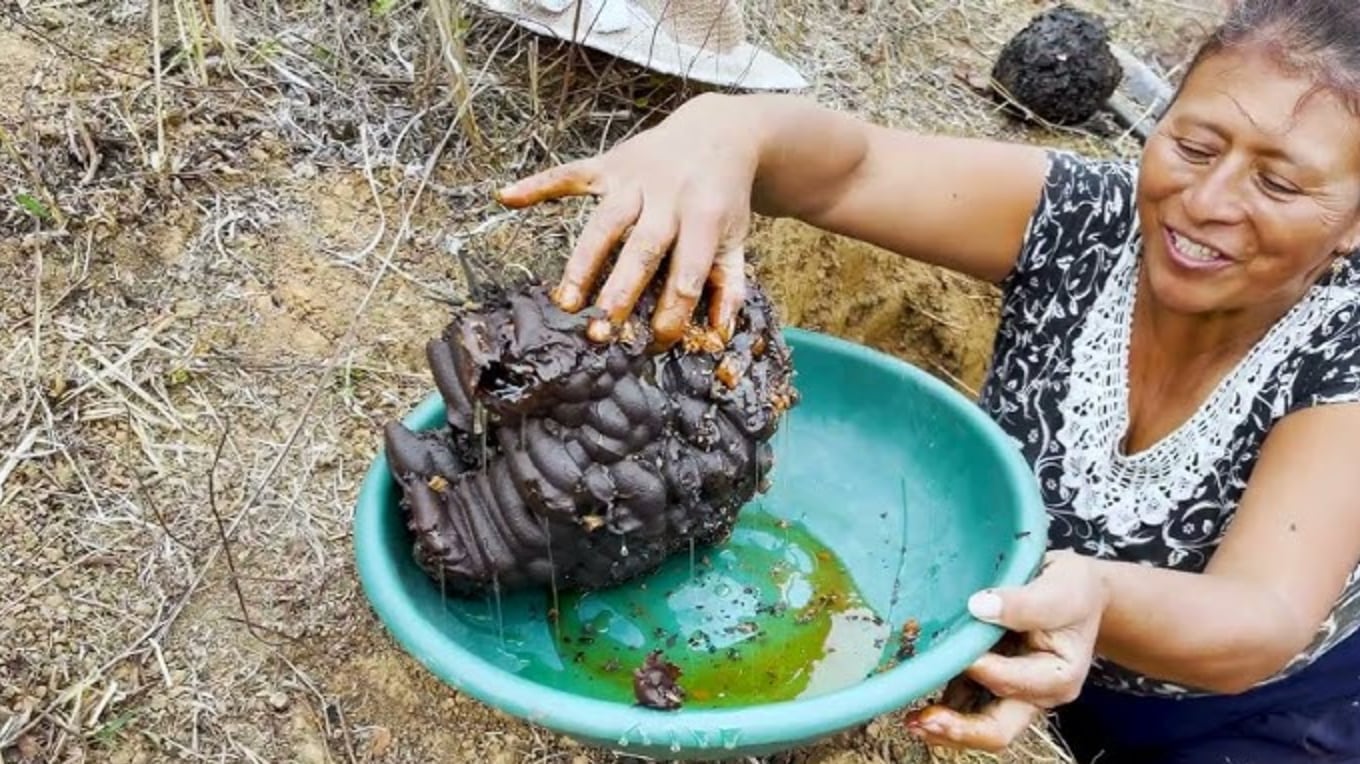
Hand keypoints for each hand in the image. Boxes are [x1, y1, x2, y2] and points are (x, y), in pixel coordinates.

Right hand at [495, 93, 757, 348]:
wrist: (718, 132)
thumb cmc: (723, 197)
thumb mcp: (737, 238)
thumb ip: (729, 285)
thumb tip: (718, 335)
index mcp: (705, 216)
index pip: (687, 269)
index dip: (674, 308)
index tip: (656, 341)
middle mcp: (668, 195)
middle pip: (641, 248)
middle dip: (621, 291)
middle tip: (602, 330)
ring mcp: (635, 178)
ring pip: (605, 222)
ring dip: (583, 262)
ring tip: (566, 302)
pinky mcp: (611, 164)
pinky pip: (571, 173)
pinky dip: (539, 184)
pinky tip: (507, 198)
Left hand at [905, 550, 1106, 752]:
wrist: (1074, 590)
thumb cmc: (1073, 590)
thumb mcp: (1061, 591)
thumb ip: (1025, 603)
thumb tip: (979, 606)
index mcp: (1058, 677)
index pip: (1014, 683)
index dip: (983, 671)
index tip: (958, 653)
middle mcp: (1034, 694)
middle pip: (998, 727)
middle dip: (960, 729)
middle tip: (923, 720)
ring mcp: (1010, 692)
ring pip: (977, 723)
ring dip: (945, 725)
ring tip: (911, 720)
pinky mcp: (989, 682)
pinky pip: (964, 702)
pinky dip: (942, 705)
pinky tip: (914, 700)